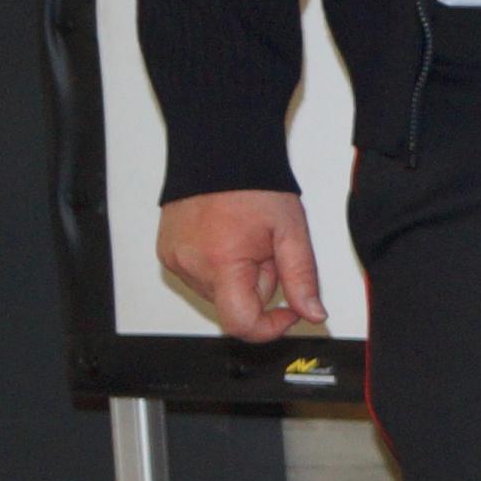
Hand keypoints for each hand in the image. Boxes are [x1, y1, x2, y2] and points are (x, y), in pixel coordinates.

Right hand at [157, 190, 326, 340]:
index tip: (289, 312)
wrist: (220, 153)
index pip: (241, 324)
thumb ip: (302, 278)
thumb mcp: (291, 233)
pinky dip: (219, 267)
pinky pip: (201, 277)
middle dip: (259, 285)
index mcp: (221, 263)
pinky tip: (227, 240)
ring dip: (239, 276)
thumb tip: (313, 314)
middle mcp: (191, 265)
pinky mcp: (167, 253)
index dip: (270, 327)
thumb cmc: (254, 187)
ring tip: (245, 240)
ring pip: (219, 292)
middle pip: (234, 305)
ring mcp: (175, 260)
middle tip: (267, 250)